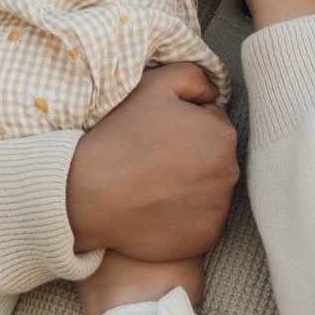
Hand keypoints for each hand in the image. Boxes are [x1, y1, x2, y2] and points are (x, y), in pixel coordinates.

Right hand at [66, 64, 238, 260]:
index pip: (211, 124)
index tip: (157, 135)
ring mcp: (218, 209)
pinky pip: (201, 223)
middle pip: (214, 158)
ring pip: (209, 191)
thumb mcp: (153, 86)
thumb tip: (213, 93)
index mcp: (221, 133)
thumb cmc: (118, 138)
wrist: (86, 194)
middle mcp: (228, 172)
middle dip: (191, 157)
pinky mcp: (205, 237)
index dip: (183, 126)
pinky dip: (185, 218)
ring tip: (152, 187)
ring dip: (189, 188)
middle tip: (152, 161)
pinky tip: (155, 210)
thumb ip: (194, 76)